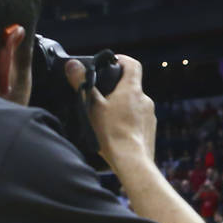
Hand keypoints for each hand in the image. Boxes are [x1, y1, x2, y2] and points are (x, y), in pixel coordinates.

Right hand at [66, 54, 155, 168]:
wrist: (132, 162)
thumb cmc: (112, 133)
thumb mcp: (91, 105)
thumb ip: (82, 83)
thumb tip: (72, 64)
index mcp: (133, 90)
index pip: (133, 64)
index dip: (121, 60)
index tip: (111, 63)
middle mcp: (146, 100)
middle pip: (131, 86)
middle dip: (116, 88)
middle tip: (100, 96)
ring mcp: (150, 116)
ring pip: (135, 104)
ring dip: (122, 106)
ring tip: (106, 116)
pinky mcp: (150, 131)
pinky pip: (138, 120)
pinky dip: (128, 121)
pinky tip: (116, 131)